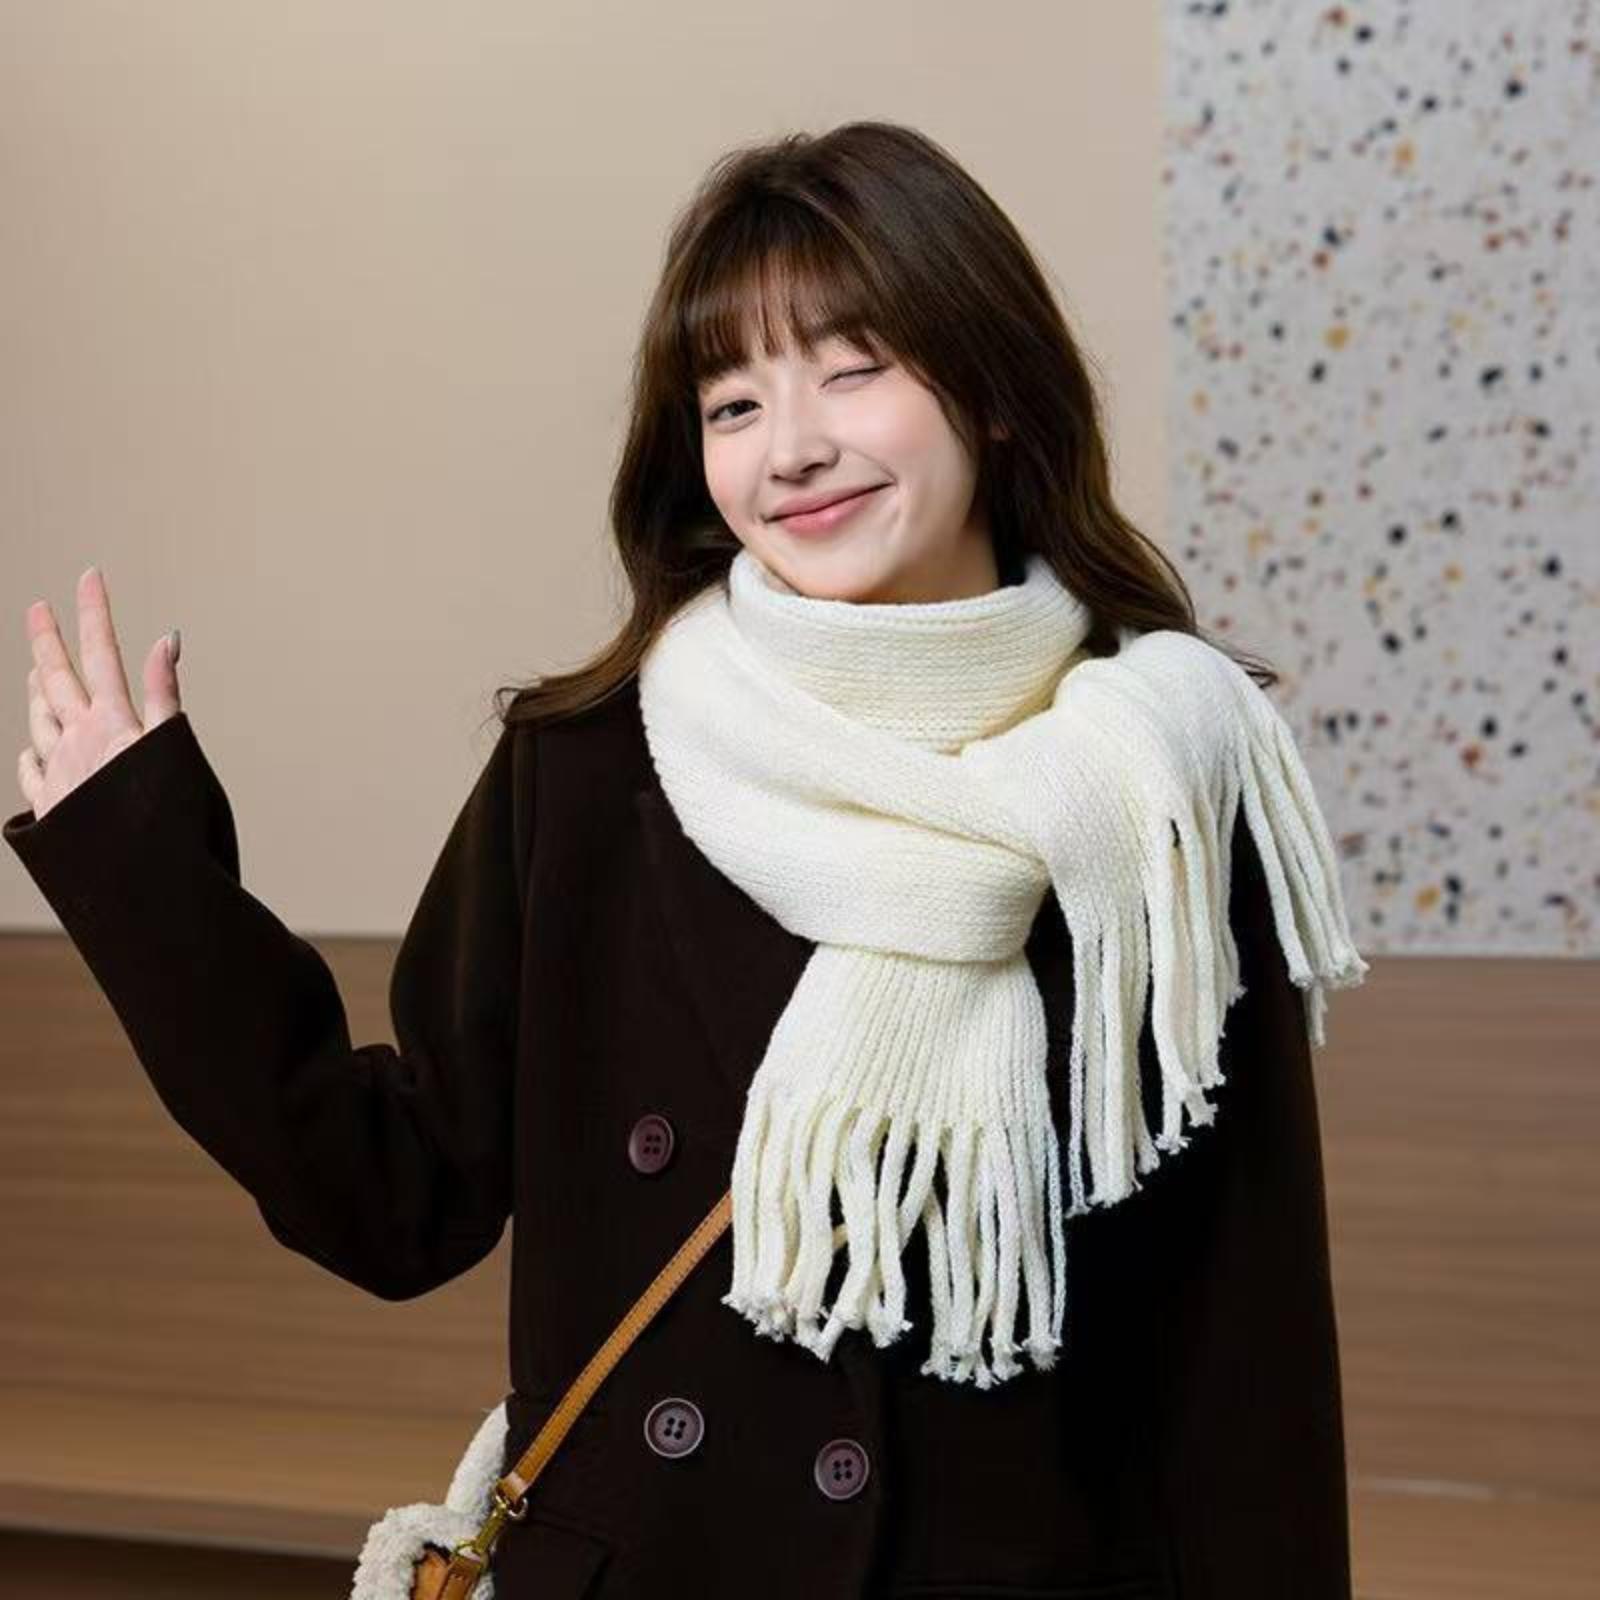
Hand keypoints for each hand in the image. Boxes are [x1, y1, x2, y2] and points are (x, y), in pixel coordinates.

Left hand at [17, 566, 181, 820]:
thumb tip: (166, 640)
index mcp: (112, 724)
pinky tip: (32, 748)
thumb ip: (165, 694)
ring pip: (39, 719)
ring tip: (34, 670)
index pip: (102, 653)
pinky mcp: (49, 808)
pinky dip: (31, 750)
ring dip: (37, 689)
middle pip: (57, 678)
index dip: (94, 611)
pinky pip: (30, 769)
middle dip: (48, 639)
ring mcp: (57, 774)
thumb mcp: (176, 750)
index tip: (89, 576)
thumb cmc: (167, 820)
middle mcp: (76, 742)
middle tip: (37, 609)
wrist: (133, 882)